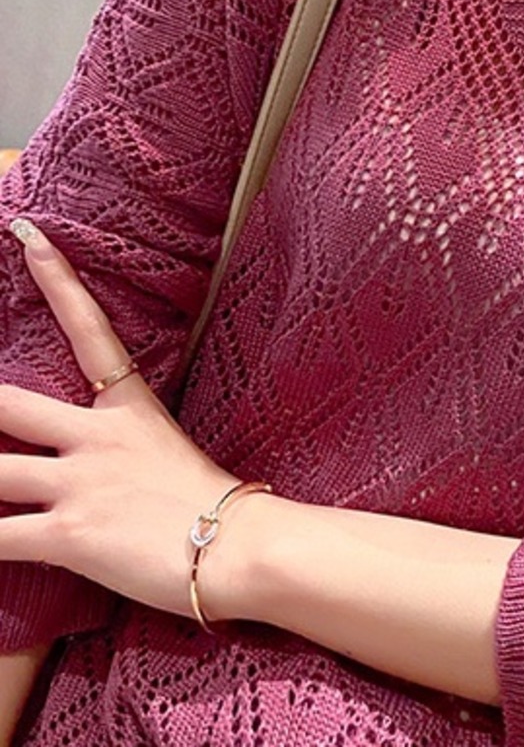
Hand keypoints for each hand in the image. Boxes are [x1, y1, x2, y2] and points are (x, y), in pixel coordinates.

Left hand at [1, 217, 242, 620]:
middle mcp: (98, 436)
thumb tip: (107, 461)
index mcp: (130, 409)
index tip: (27, 236)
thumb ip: (127, 447)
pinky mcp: (70, 534)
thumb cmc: (216, 508)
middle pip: (8, 404)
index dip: (57, 280)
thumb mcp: (170, 454)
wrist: (242, 546)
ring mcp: (82, 482)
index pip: (89, 330)